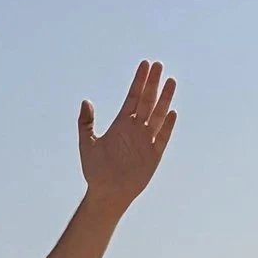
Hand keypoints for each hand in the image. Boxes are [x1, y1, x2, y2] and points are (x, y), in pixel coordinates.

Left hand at [77, 60, 177, 210]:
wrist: (107, 193)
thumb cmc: (95, 171)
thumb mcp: (87, 144)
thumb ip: (86, 123)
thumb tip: (86, 101)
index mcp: (121, 124)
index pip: (133, 97)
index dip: (139, 81)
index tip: (145, 64)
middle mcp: (136, 129)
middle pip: (147, 101)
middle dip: (152, 83)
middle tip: (158, 65)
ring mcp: (146, 140)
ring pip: (158, 115)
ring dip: (164, 99)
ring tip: (170, 81)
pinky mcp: (154, 154)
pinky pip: (162, 137)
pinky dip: (167, 125)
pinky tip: (171, 112)